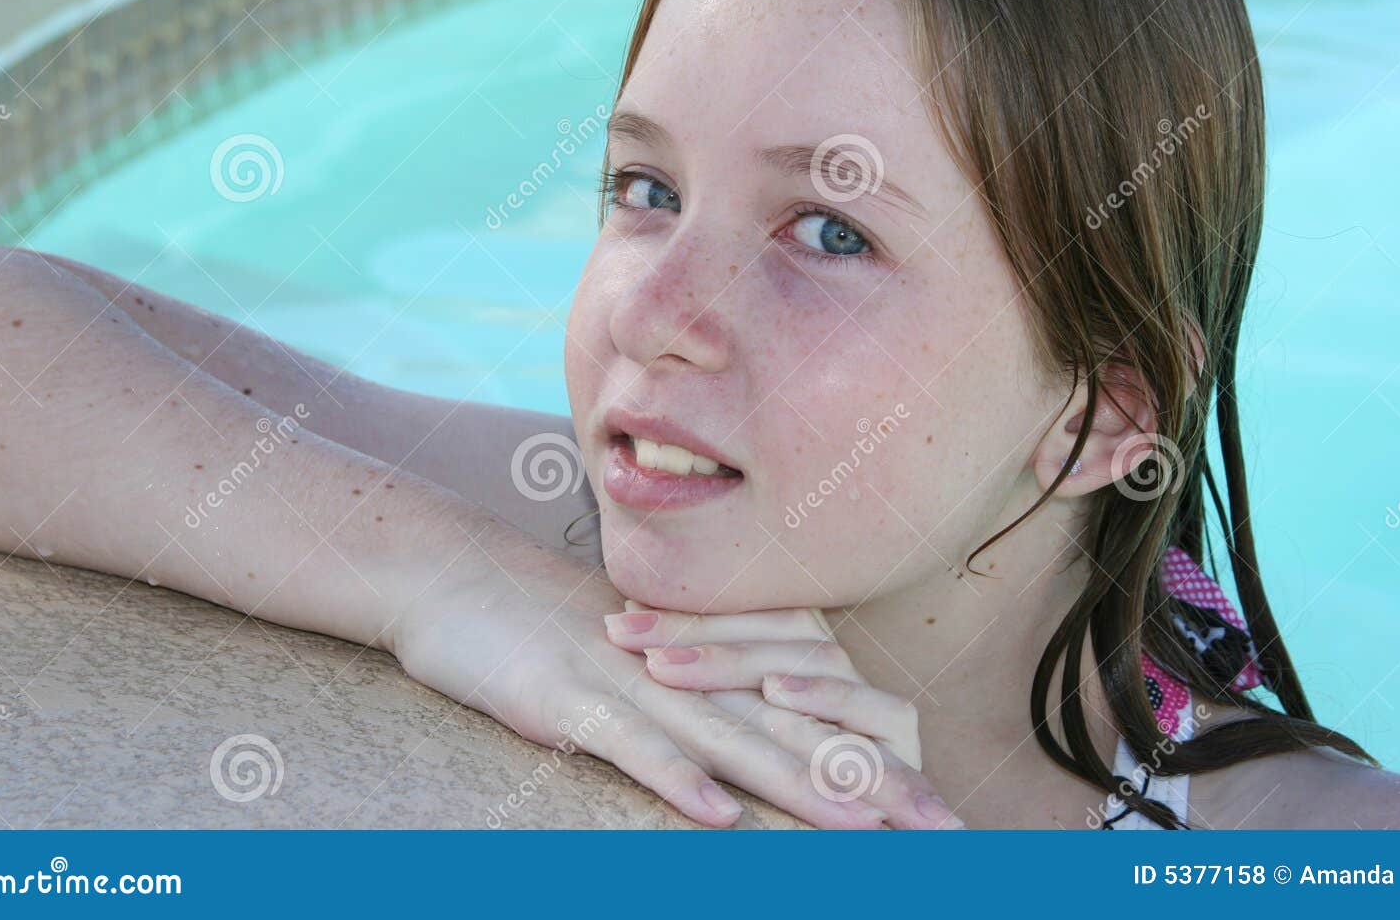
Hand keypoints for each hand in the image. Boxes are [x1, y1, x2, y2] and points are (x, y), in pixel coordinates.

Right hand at [392, 563, 911, 828]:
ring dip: (800, 786)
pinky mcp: (568, 700)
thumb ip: (686, 703)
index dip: (872, 758)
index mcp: (705, 662)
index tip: (937, 807)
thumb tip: (734, 762)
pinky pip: (630, 744)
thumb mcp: (627, 664)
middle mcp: (684, 671)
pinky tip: (719, 817)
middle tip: (945, 827)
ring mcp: (629, 682)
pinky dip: (674, 779)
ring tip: (868, 831)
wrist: (454, 570)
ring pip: (730, 739)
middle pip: (791, 730)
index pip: (806, 713)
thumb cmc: (541, 625)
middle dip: (870, 783)